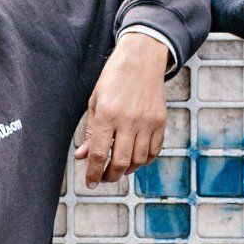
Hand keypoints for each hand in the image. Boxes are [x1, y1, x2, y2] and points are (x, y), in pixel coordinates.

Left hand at [77, 28, 171, 187]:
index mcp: (107, 115)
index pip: (100, 154)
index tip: (90, 183)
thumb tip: (82, 157)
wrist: (141, 60)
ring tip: (118, 168)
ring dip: (127, 170)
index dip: (94, 173)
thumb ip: (91, 132)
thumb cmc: (113, 80)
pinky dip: (144, 161)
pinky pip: (154, 151)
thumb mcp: (95, 103)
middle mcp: (129, 120)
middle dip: (110, 176)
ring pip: (139, 160)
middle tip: (103, 178)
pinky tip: (135, 159)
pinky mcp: (161, 122)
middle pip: (121, 162)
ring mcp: (148, 122)